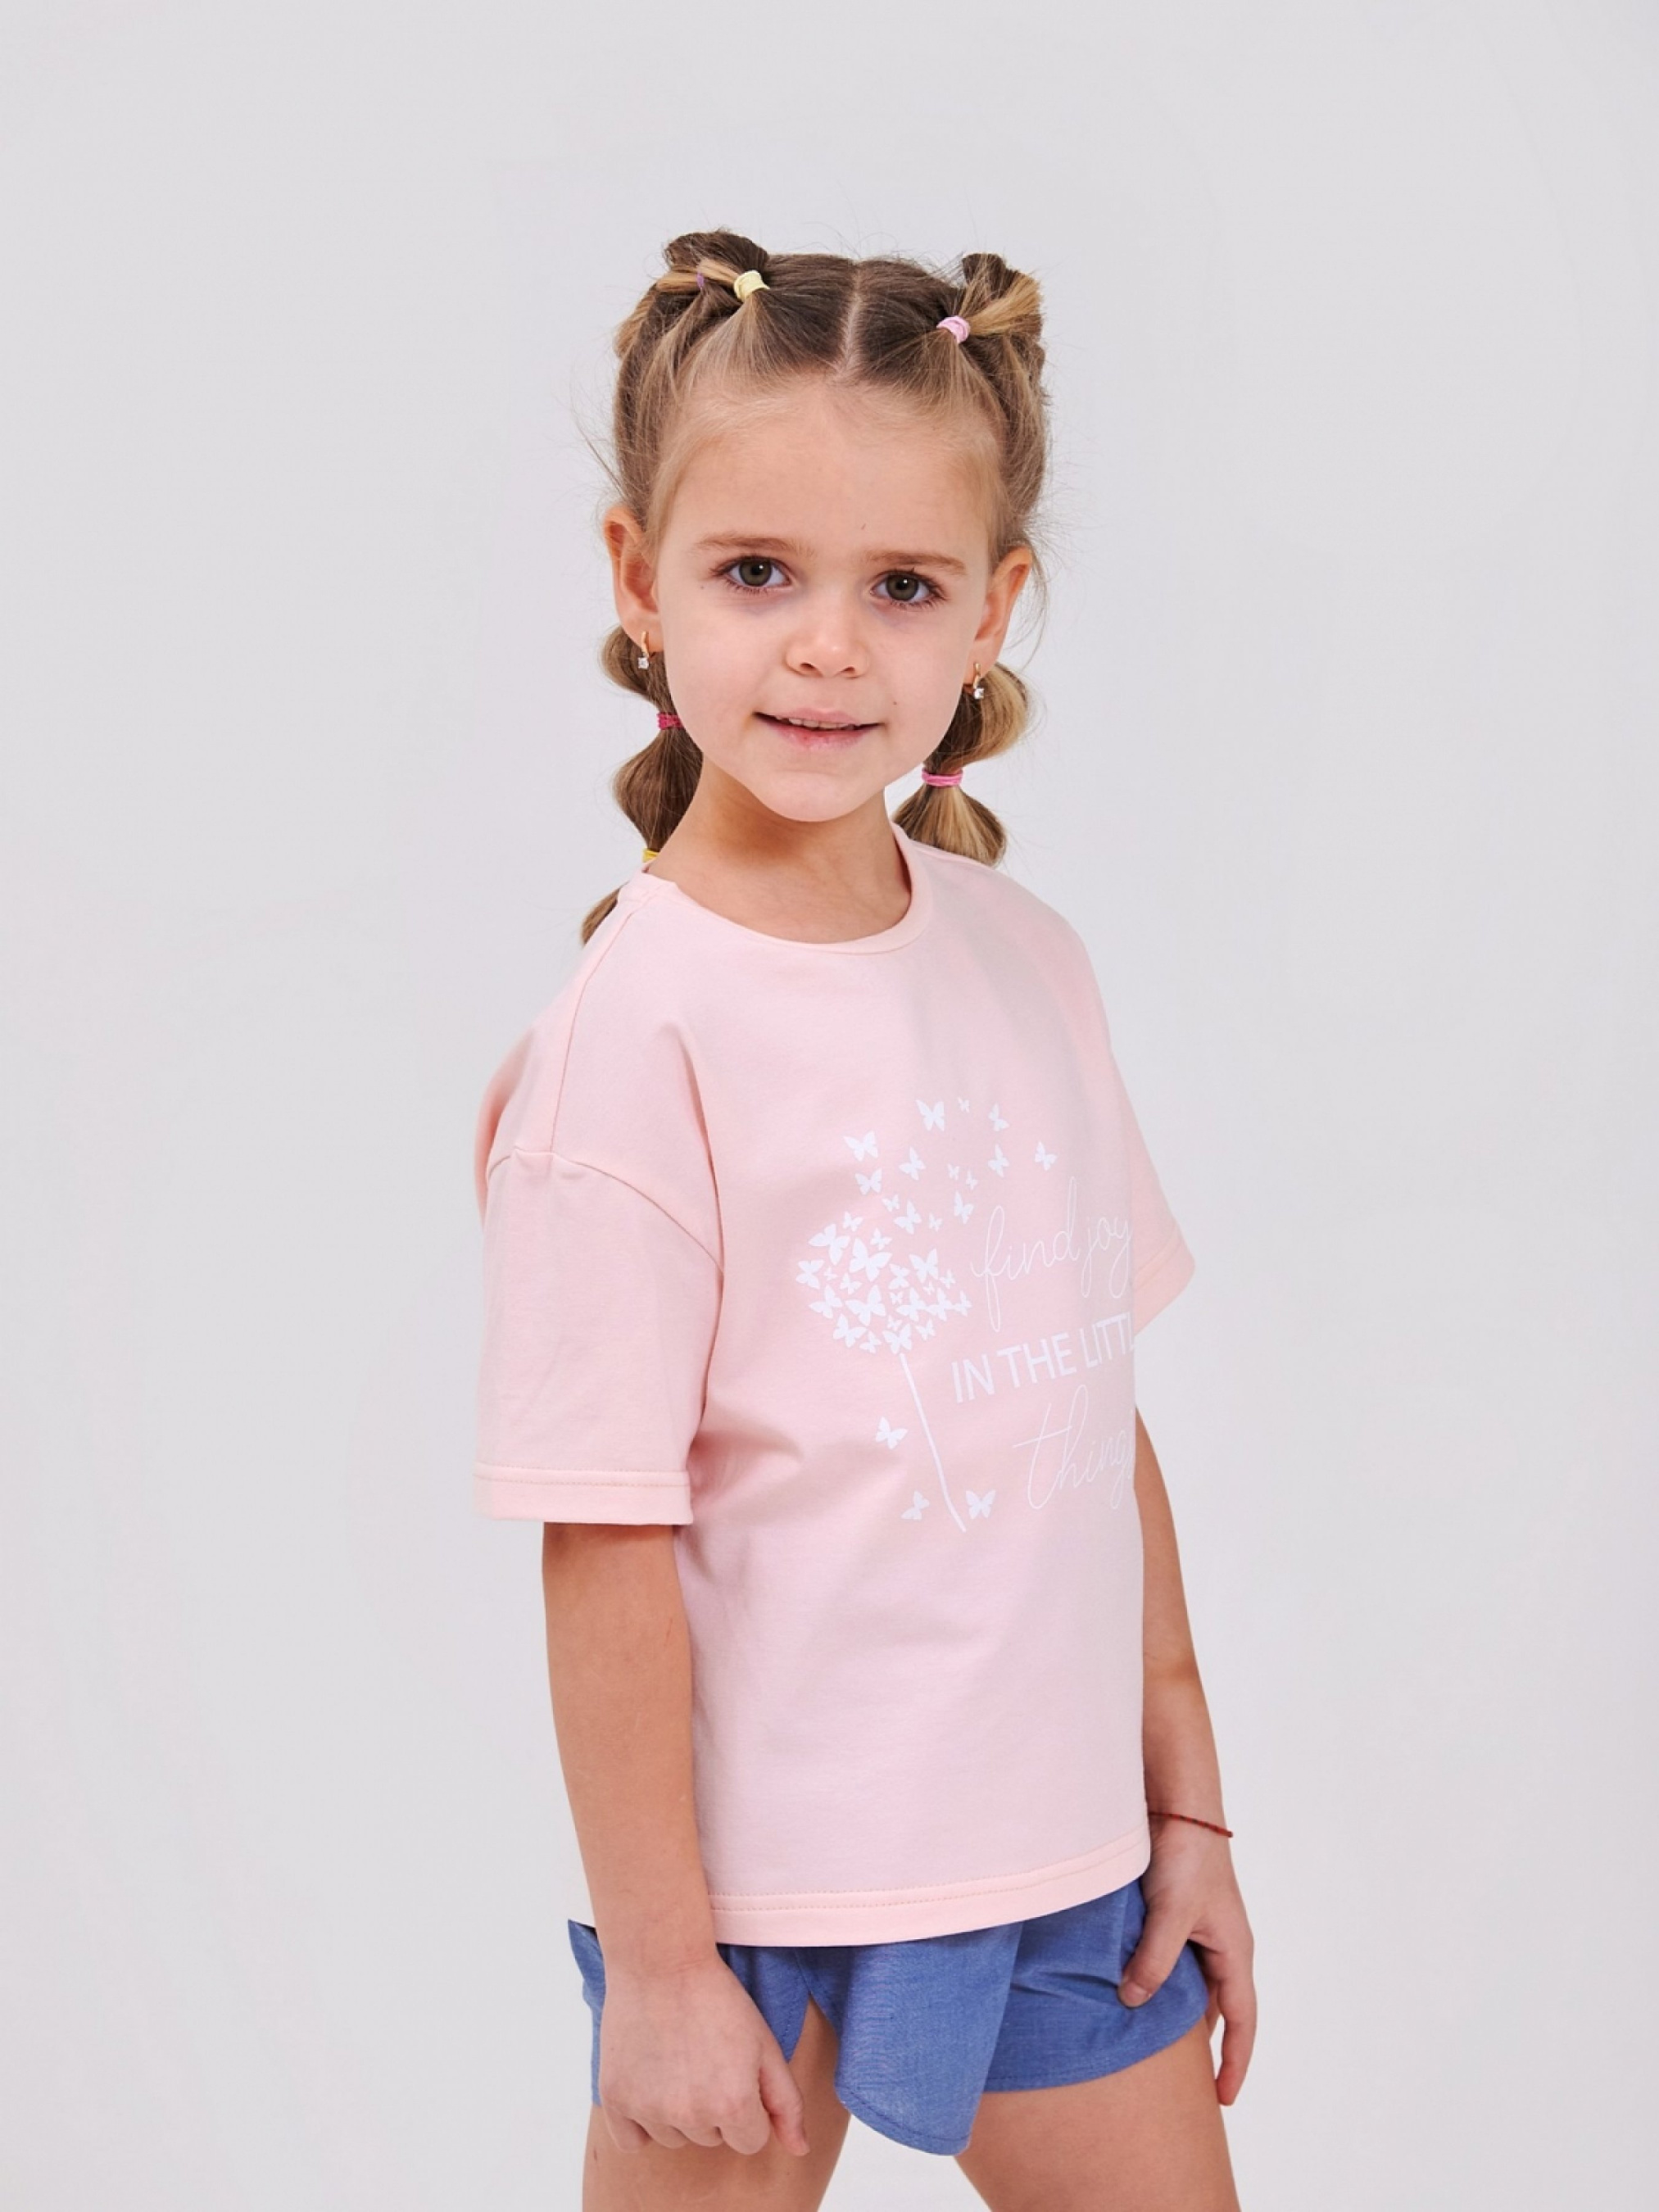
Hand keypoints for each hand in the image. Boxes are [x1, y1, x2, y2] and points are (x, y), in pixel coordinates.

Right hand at [597, 1953, 810, 2156]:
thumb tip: (800, 2151)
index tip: (734, 2071)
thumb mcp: (764, 2044)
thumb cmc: (716, 1998)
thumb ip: (787, 2103)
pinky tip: (649, 2082)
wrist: (661, 1961)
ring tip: (675, 2058)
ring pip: (674, 2139)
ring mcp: (648, 2109)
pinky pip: (632, 2142)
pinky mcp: (614, 2100)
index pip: (749, 2141)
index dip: (747, 2105)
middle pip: (711, 2139)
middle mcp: (690, 2116)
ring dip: (677, 2112)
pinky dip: (640, 2121)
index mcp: (733, 2104)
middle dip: (712, 2107)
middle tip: (703, 2056)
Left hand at [1118, 1816, 1256, 2102]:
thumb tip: (1133, 2001)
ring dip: (1168, 2008)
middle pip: (1213, 2007)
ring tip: (1143, 2044)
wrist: (1176, 1801)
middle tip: (1175, 2083)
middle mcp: (1219, 1943)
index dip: (1235, 2061)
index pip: (1242, 2020)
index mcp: (1234, 1949)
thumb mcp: (1172, 1913)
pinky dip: (1150, 1977)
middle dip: (1198, 2043)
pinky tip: (1123, 1990)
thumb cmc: (1186, 1853)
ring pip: (1185, 1983)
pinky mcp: (1171, 1911)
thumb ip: (1155, 1961)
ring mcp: (1196, 1927)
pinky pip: (1165, 1958)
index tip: (1223, 2098)